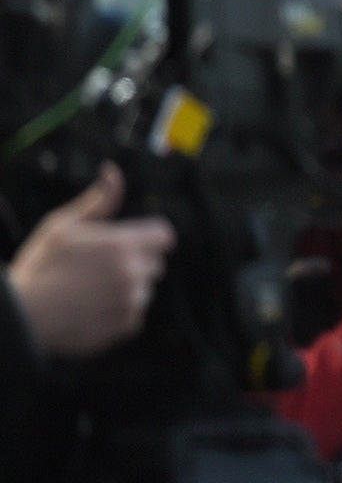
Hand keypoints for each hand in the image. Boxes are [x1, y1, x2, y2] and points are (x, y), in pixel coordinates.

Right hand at [7, 164, 175, 358]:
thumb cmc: (40, 267)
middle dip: (136, 262)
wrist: (20, 317)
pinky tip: (92, 309)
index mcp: (122, 244)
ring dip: (128, 289)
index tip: (132, 243)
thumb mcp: (64, 225)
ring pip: (145, 290)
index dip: (149, 237)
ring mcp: (129, 301)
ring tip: (92, 291)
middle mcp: (132, 273)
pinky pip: (135, 314)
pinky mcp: (123, 326)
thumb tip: (113, 171)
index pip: (163, 235)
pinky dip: (120, 313)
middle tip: (101, 269)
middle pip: (155, 263)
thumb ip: (98, 201)